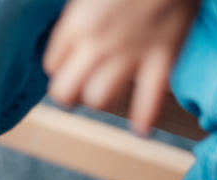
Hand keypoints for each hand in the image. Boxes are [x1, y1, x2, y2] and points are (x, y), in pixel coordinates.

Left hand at [43, 0, 198, 134]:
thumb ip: (80, 11)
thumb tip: (74, 30)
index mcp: (76, 23)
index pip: (53, 66)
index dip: (61, 69)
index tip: (71, 66)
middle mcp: (96, 44)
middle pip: (66, 91)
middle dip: (71, 94)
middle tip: (81, 90)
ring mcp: (129, 53)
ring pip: (99, 99)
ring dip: (101, 100)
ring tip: (107, 96)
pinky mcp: (163, 57)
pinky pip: (149, 99)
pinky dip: (145, 118)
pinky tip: (142, 130)